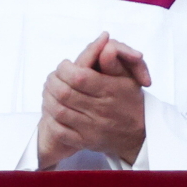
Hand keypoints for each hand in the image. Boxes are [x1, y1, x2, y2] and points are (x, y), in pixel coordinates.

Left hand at [37, 32, 148, 168]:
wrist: (138, 134)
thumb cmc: (130, 101)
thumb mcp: (128, 78)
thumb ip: (113, 61)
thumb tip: (105, 45)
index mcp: (111, 91)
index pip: (79, 77)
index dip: (65, 69)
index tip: (64, 64)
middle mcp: (101, 109)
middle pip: (65, 93)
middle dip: (53, 81)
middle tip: (52, 76)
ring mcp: (92, 128)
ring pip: (59, 111)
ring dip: (48, 98)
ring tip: (49, 90)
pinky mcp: (84, 141)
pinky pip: (59, 131)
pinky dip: (50, 120)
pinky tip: (51, 110)